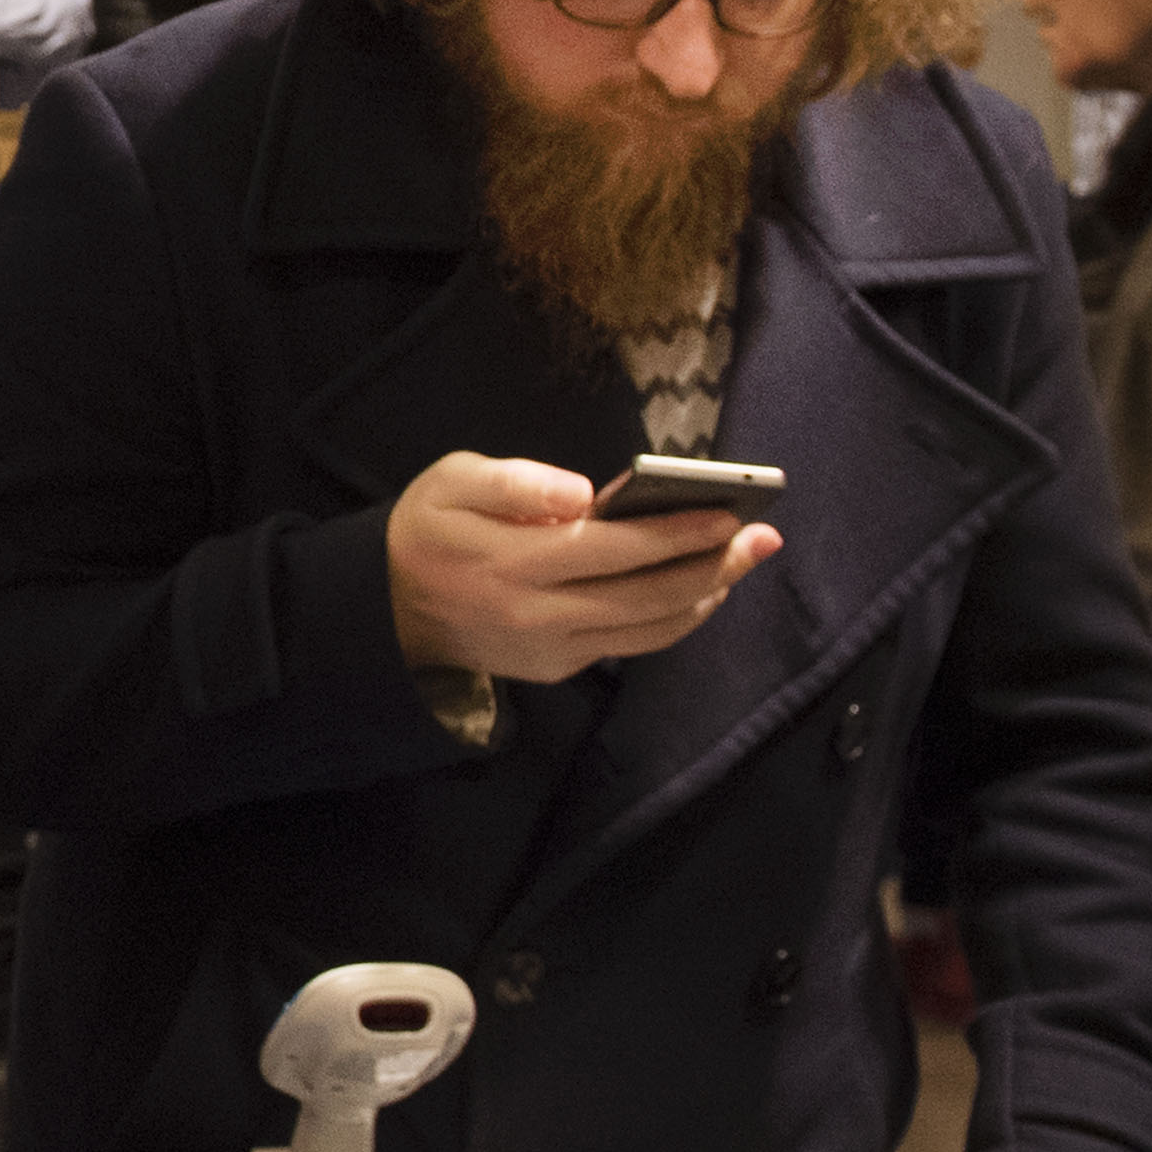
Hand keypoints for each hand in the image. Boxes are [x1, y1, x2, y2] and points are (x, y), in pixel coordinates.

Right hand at [383, 453, 778, 681]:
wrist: (388, 609)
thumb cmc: (428, 529)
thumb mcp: (451, 481)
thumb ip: (515, 482)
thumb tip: (583, 494)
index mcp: (513, 563)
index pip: (614, 549)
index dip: (677, 534)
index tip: (727, 513)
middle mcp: (540, 616)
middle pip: (648, 597)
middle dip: (714, 566)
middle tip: (763, 538)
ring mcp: (553, 651)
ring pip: (650, 630)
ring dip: (706, 597)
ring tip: (741, 564)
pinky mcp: (559, 669)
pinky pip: (631, 645)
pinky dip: (674, 619)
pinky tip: (696, 590)